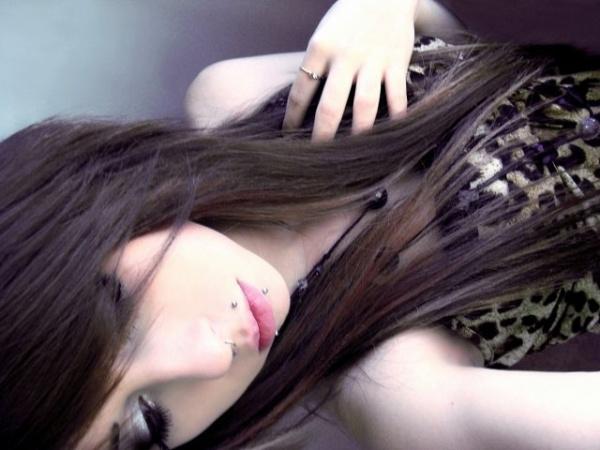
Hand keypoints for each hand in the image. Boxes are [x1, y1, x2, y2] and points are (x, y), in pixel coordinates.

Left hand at [283, 0, 418, 141]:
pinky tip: (391, 135)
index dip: (292, 118)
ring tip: (354, 154)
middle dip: (323, 135)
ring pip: (365, 105)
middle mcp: (345, 57)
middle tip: (318, 158)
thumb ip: (317, 66)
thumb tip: (306, 104)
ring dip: (359, 134)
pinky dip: (396, 118)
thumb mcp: (324, 35)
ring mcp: (372, 61)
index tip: (288, 136)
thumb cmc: (348, 17)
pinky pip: (397, 96)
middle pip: (331, 106)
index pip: (301, 92)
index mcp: (320, 48)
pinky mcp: (396, 62)